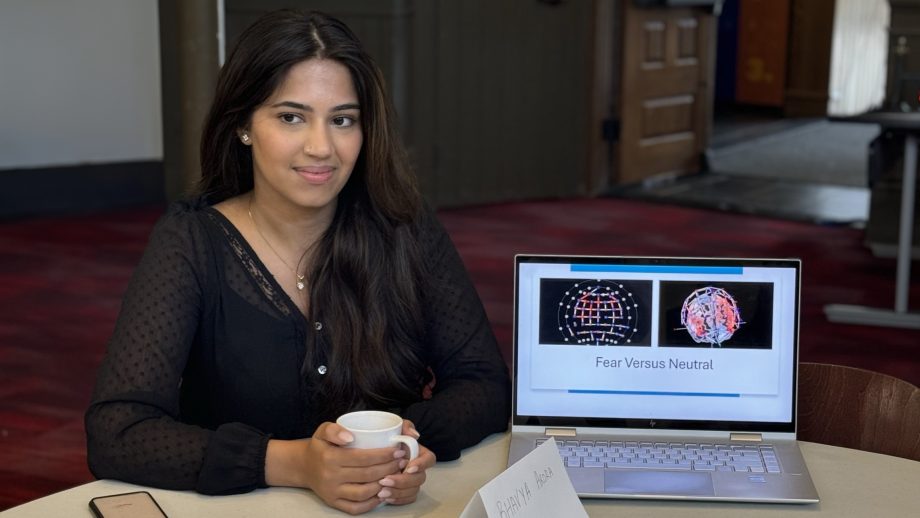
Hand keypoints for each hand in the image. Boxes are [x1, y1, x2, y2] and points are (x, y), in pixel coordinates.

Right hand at [266, 421, 405, 514]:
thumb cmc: (319, 446)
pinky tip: (383, 492)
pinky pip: (356, 508)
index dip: (384, 455)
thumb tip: (350, 437)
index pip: (363, 458)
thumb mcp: (323, 430)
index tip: (398, 450)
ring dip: (384, 485)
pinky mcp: (334, 503)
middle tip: (402, 461)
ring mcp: (333, 492)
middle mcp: (331, 477)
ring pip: (364, 493)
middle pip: (367, 475)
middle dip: (389, 468)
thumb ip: (335, 429)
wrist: (303, 466)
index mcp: (330, 458)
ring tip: (395, 475)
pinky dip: (372, 503)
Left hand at [374, 420, 436, 505]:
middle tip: (385, 480)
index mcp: (420, 453)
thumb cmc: (388, 437)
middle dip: (403, 481)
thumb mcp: (396, 427)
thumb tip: (414, 435)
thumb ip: (406, 426)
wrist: (374, 447)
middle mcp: (418, 468)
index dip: (422, 465)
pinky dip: (397, 500)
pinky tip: (384, 498)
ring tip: (381, 492)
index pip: (429, 459)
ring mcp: (412, 481)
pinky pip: (407, 499)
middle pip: (420, 478)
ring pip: (413, 490)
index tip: (408, 467)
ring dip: (398, 492)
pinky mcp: (405, 491)